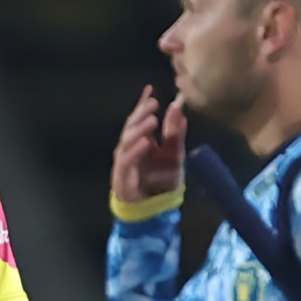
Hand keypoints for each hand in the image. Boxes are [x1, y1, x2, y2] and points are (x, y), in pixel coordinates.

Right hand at [111, 86, 186, 201]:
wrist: (154, 210)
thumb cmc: (162, 182)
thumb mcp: (174, 155)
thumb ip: (175, 133)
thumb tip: (178, 107)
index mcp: (140, 141)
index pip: (139, 118)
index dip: (143, 104)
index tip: (151, 90)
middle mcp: (129, 148)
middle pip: (131, 126)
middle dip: (141, 113)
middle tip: (153, 102)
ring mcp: (124, 161)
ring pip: (126, 140)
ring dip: (139, 129)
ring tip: (152, 119)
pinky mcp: (122, 175)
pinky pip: (126, 161)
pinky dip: (135, 151)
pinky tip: (146, 142)